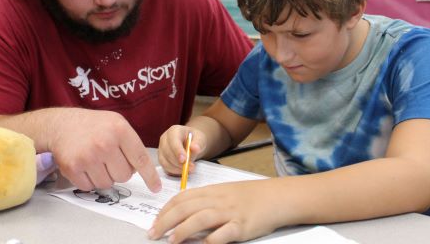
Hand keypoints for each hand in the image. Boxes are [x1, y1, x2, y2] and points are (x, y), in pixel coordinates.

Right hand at [47, 108, 160, 192]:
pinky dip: (89, 180)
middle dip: (119, 171)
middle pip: (124, 176)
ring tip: (96, 160)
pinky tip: (85, 166)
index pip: (140, 159)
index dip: (150, 176)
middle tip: (110, 159)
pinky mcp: (72, 168)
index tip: (156, 187)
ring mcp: (88, 156)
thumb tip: (142, 170)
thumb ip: (131, 143)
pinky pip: (90, 187)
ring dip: (104, 177)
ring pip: (107, 184)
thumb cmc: (94, 126)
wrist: (61, 124)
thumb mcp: (117, 123)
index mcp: (120, 130)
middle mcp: (104, 143)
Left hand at [148, 180, 281, 243]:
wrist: (277, 197)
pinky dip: (211, 240)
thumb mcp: (226, 193)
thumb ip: (206, 202)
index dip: (165, 210)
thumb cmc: (251, 196)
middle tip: (153, 233)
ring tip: (171, 240)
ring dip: (182, 230)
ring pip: (200, 218)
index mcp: (212, 191)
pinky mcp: (242, 226)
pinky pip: (224, 233)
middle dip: (165, 221)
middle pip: (186, 208)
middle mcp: (218, 200)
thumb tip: (184, 214)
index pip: (182, 198)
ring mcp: (230, 213)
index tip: (155, 222)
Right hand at [157, 125, 206, 174]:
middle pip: (167, 151)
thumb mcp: (200, 139)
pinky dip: (174, 170)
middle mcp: (165, 138)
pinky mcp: (161, 157)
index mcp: (174, 130)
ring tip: (189, 170)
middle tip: (191, 167)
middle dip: (178, 162)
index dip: (177, 150)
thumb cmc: (195, 140)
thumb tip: (194, 148)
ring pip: (164, 160)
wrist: (191, 144)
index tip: (184, 160)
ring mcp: (161, 148)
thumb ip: (198, 143)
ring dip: (176, 167)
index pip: (173, 140)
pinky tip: (182, 171)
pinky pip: (165, 166)